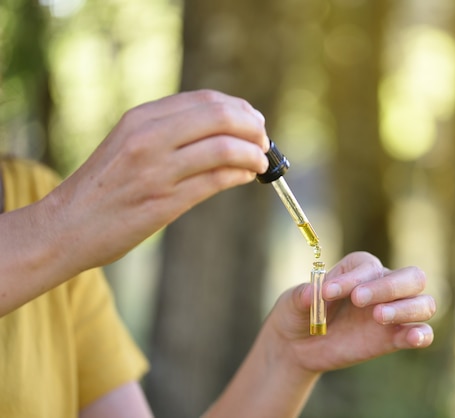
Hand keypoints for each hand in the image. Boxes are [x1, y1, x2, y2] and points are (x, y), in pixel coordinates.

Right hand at [44, 90, 268, 270]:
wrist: (65, 227)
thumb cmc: (102, 187)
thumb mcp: (128, 144)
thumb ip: (168, 132)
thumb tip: (221, 130)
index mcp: (141, 118)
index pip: (205, 100)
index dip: (239, 109)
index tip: (254, 121)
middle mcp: (149, 137)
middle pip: (220, 117)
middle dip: (253, 127)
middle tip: (264, 141)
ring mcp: (157, 169)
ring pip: (223, 148)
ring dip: (253, 154)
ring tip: (261, 162)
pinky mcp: (164, 201)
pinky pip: (215, 180)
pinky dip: (239, 175)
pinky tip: (246, 177)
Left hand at [265, 252, 435, 373]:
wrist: (298, 346)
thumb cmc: (298, 314)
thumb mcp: (292, 303)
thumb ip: (302, 296)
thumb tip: (311, 294)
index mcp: (358, 269)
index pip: (368, 266)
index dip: (351, 277)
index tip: (327, 292)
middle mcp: (382, 287)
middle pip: (411, 277)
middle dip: (389, 286)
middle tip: (359, 300)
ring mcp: (393, 313)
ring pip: (423, 303)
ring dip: (406, 308)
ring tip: (378, 316)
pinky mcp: (393, 339)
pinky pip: (422, 334)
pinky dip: (422, 335)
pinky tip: (411, 338)